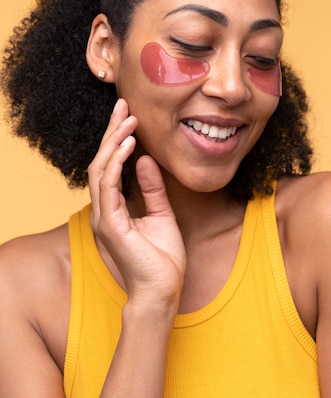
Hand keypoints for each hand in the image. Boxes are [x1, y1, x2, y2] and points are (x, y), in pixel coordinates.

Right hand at [88, 99, 185, 308]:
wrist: (163, 291)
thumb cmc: (162, 259)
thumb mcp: (161, 214)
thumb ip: (152, 188)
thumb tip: (144, 160)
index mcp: (114, 209)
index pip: (109, 167)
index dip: (116, 139)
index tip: (128, 115)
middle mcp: (104, 211)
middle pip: (101, 163)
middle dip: (111, 132)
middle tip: (123, 105)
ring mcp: (104, 218)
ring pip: (100, 171)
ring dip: (113, 143)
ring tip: (128, 120)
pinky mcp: (111, 226)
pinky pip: (108, 187)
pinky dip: (116, 164)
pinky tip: (128, 146)